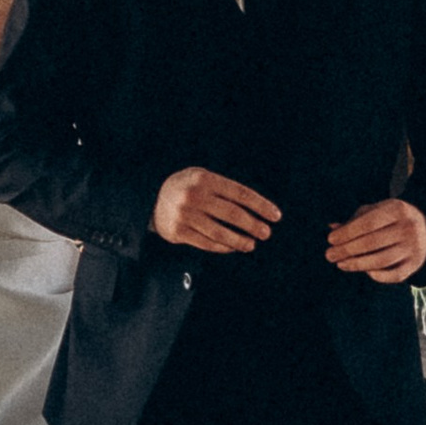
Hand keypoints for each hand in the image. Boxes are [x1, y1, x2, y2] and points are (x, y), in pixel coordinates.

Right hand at [152, 169, 279, 254]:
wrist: (150, 198)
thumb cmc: (185, 188)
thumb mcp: (201, 177)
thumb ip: (224, 189)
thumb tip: (255, 209)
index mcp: (204, 179)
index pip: (240, 193)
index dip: (261, 205)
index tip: (275, 216)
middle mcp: (194, 196)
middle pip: (232, 214)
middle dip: (253, 225)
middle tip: (266, 233)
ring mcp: (185, 215)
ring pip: (220, 232)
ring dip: (239, 240)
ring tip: (251, 244)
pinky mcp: (178, 232)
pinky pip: (206, 243)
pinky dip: (223, 247)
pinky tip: (232, 247)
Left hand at [325, 198, 425, 283]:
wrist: (423, 228)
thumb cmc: (390, 219)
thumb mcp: (375, 211)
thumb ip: (354, 220)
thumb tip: (332, 228)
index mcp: (397, 210)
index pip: (368, 223)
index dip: (347, 232)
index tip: (331, 239)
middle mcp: (408, 228)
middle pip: (372, 242)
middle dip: (347, 250)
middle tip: (330, 255)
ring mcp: (413, 247)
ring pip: (381, 260)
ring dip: (357, 264)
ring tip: (341, 264)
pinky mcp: (415, 265)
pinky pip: (394, 275)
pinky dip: (377, 275)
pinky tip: (364, 271)